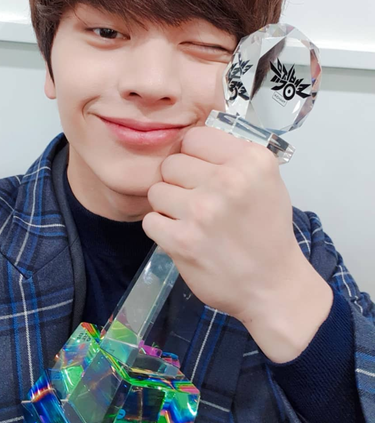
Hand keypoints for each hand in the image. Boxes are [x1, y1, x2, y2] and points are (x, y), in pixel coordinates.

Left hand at [142, 126, 332, 361]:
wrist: (272, 285)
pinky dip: (162, 230)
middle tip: (198, 202)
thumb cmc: (267, 231)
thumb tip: (189, 141)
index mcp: (251, 160)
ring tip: (191, 221)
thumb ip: (231, 156)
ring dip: (168, 207)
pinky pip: (150, 220)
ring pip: (157, 191)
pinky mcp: (182, 240)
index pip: (194, 137)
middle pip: (171, 163)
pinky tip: (183, 237)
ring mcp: (203, 211)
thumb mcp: (266, 180)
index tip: (202, 174)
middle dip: (179, 182)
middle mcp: (228, 180)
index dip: (193, 156)